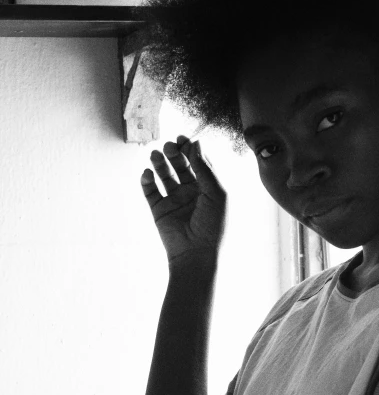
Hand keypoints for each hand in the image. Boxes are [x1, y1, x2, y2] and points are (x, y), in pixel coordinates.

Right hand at [140, 135, 226, 266]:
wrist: (197, 255)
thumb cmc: (214, 226)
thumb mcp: (217, 193)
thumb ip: (206, 168)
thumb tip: (196, 143)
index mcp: (209, 187)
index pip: (199, 162)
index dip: (192, 149)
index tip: (185, 139)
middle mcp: (192, 192)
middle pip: (181, 165)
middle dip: (175, 154)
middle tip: (170, 146)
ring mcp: (175, 200)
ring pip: (165, 175)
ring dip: (160, 163)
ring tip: (156, 154)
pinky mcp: (159, 210)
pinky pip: (150, 191)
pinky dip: (147, 180)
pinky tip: (148, 173)